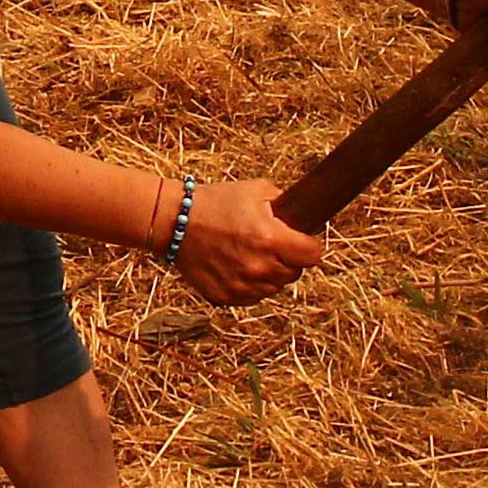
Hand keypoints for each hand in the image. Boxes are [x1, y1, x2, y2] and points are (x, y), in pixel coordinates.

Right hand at [173, 177, 321, 306]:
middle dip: (288, 259)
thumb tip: (304, 214)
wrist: (174, 221)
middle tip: (271, 245)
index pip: (313, 255)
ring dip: (270, 274)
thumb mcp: (255, 191)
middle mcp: (259, 266)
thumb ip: (284, 203)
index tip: (301, 241)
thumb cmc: (214, 202)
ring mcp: (243, 285)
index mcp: (270, 238)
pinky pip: (253, 296)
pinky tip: (238, 266)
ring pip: (275, 287)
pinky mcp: (227, 296)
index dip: (309, 246)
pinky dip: (251, 285)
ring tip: (251, 254)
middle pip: (295, 273)